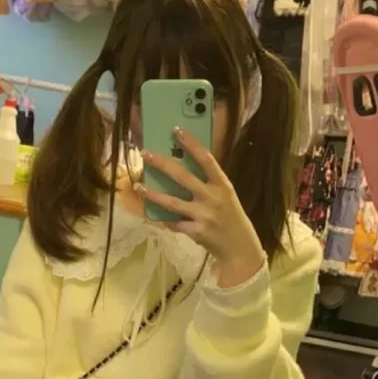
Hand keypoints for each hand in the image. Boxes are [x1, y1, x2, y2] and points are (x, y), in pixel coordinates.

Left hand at [138, 127, 265, 288]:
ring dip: (152, 193)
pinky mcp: (196, 231)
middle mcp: (213, 198)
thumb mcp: (225, 196)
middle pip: (183, 177)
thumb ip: (208, 183)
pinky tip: (150, 212)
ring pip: (172, 202)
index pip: (206, 159)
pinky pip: (174, 222)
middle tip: (146, 153)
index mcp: (223, 185)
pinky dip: (163, 218)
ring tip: (138, 186)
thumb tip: (181, 166)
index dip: (191, 144)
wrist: (240, 248)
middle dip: (162, 164)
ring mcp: (204, 215)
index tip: (176, 130)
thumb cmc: (231, 217)